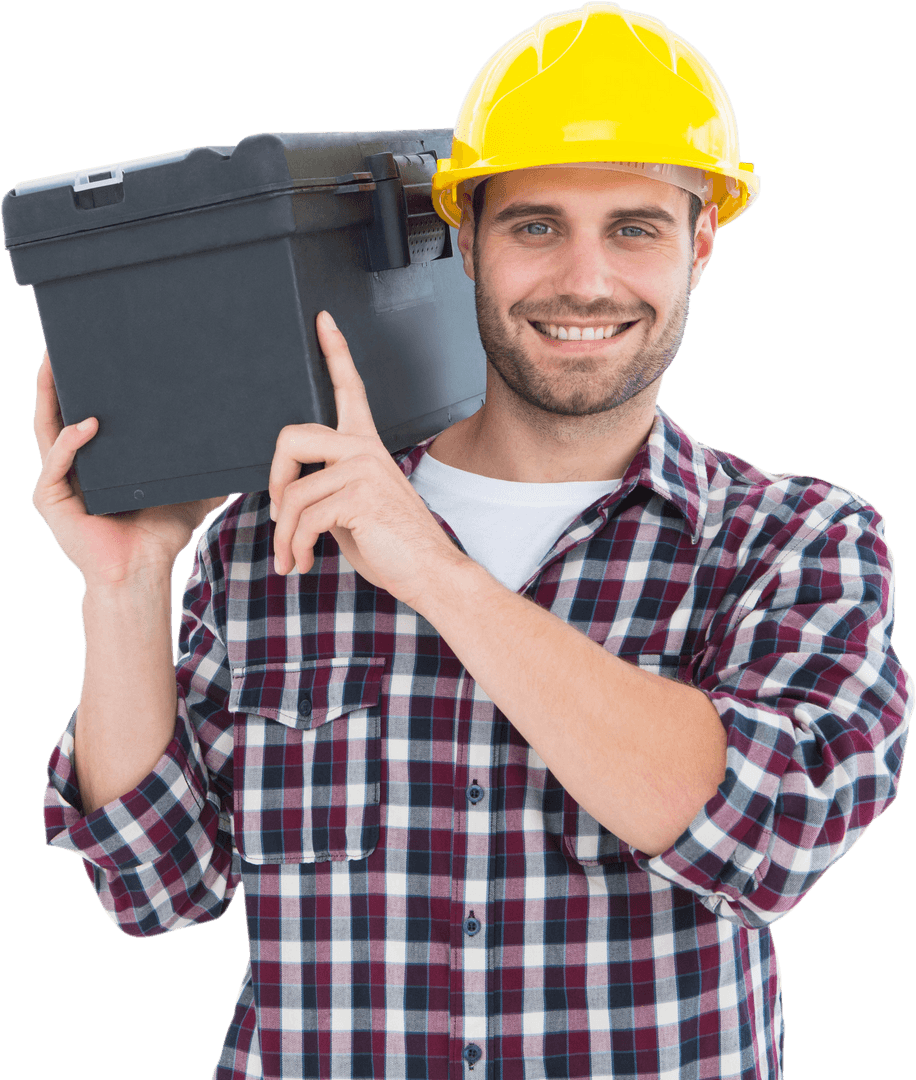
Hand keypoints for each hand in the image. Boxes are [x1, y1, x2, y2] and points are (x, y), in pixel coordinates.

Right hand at [32, 348, 229, 584]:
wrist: (143, 572)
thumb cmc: (161, 533)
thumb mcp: (190, 489)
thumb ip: (209, 467)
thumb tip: (246, 444)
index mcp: (98, 456)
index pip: (86, 408)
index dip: (86, 379)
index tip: (96, 346)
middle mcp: (72, 462)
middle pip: (57, 409)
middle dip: (56, 375)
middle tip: (63, 341)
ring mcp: (59, 479)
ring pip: (45, 428)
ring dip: (48, 395)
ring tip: (54, 364)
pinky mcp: (51, 499)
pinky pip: (57, 463)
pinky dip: (71, 443)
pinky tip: (88, 424)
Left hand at [268, 311, 467, 609]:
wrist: (430, 572)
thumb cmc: (393, 544)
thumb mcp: (353, 508)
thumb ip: (326, 488)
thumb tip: (285, 495)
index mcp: (365, 446)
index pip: (350, 388)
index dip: (335, 351)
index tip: (323, 320)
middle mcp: (364, 449)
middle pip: (290, 437)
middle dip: (272, 481)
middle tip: (278, 515)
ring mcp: (363, 470)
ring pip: (292, 493)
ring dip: (283, 535)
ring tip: (290, 558)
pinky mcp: (358, 496)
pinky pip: (303, 518)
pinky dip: (295, 547)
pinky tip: (302, 562)